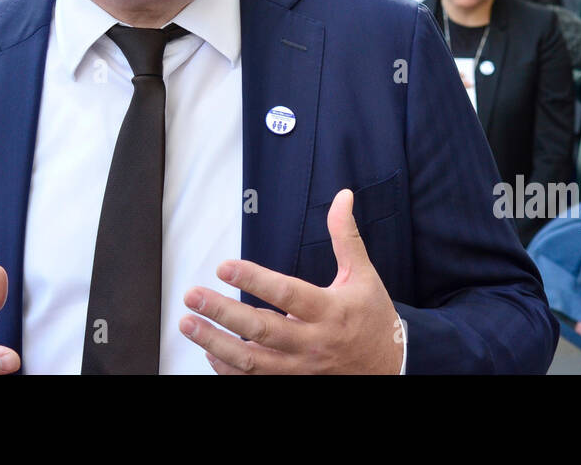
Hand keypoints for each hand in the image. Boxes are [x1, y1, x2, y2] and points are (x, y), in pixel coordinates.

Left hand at [180, 189, 403, 373]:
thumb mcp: (364, 275)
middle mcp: (312, 342)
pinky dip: (229, 369)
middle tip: (193, 296)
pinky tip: (209, 351)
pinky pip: (255, 381)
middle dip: (223, 313)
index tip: (225, 267)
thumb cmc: (372, 317)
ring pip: (252, 360)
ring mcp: (300, 368)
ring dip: (216, 343)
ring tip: (188, 324)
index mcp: (329, 311)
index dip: (254, 280)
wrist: (392, 367)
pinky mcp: (293, 383)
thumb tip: (342, 196)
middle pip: (262, 330)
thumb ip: (345, 236)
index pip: (287, 294)